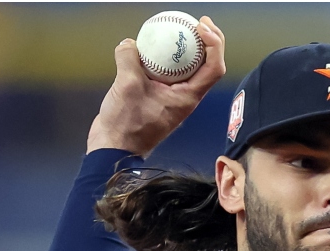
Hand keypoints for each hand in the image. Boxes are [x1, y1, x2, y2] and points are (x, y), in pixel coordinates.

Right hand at [86, 16, 227, 156]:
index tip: (203, 26)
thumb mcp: (127, 86)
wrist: (114, 148)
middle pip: (206, 65)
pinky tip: (148, 46)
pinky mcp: (157, 96)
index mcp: (188, 97)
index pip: (213, 68)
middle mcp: (185, 97)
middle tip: (197, 22)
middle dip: (207, 41)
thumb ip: (130, 60)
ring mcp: (171, 97)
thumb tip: (130, 43)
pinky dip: (162, 58)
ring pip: (186, 68)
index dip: (215, 44)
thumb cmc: (125, 125)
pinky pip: (166, 73)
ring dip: (185, 48)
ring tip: (177, 29)